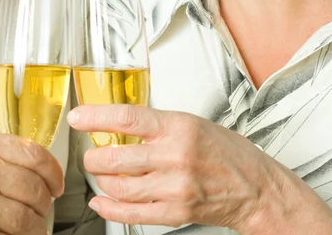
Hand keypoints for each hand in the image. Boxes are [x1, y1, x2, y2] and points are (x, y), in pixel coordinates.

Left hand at [68, 105, 331, 234]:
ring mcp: (175, 188)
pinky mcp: (175, 213)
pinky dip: (109, 208)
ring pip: (119, 186)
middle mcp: (175, 157)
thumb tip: (115, 123)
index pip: (127, 118)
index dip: (96, 117)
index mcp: (178, 127)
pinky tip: (102, 201)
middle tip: (90, 154)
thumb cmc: (223, 151)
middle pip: (116, 157)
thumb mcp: (190, 123)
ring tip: (100, 174)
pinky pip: (132, 213)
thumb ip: (154, 125)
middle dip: (93, 157)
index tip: (77, 117)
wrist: (255, 187)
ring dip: (101, 181)